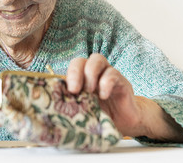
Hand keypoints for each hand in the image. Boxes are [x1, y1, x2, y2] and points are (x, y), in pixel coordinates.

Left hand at [66, 53, 182, 141]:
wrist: (125, 122)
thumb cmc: (101, 114)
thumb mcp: (84, 109)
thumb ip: (72, 102)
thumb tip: (56, 101)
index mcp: (82, 79)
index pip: (71, 67)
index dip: (68, 75)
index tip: (67, 91)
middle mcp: (94, 73)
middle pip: (82, 60)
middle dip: (75, 72)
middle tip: (74, 90)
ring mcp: (108, 74)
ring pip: (97, 59)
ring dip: (90, 73)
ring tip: (89, 92)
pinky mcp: (122, 82)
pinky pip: (113, 74)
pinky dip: (106, 83)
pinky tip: (103, 96)